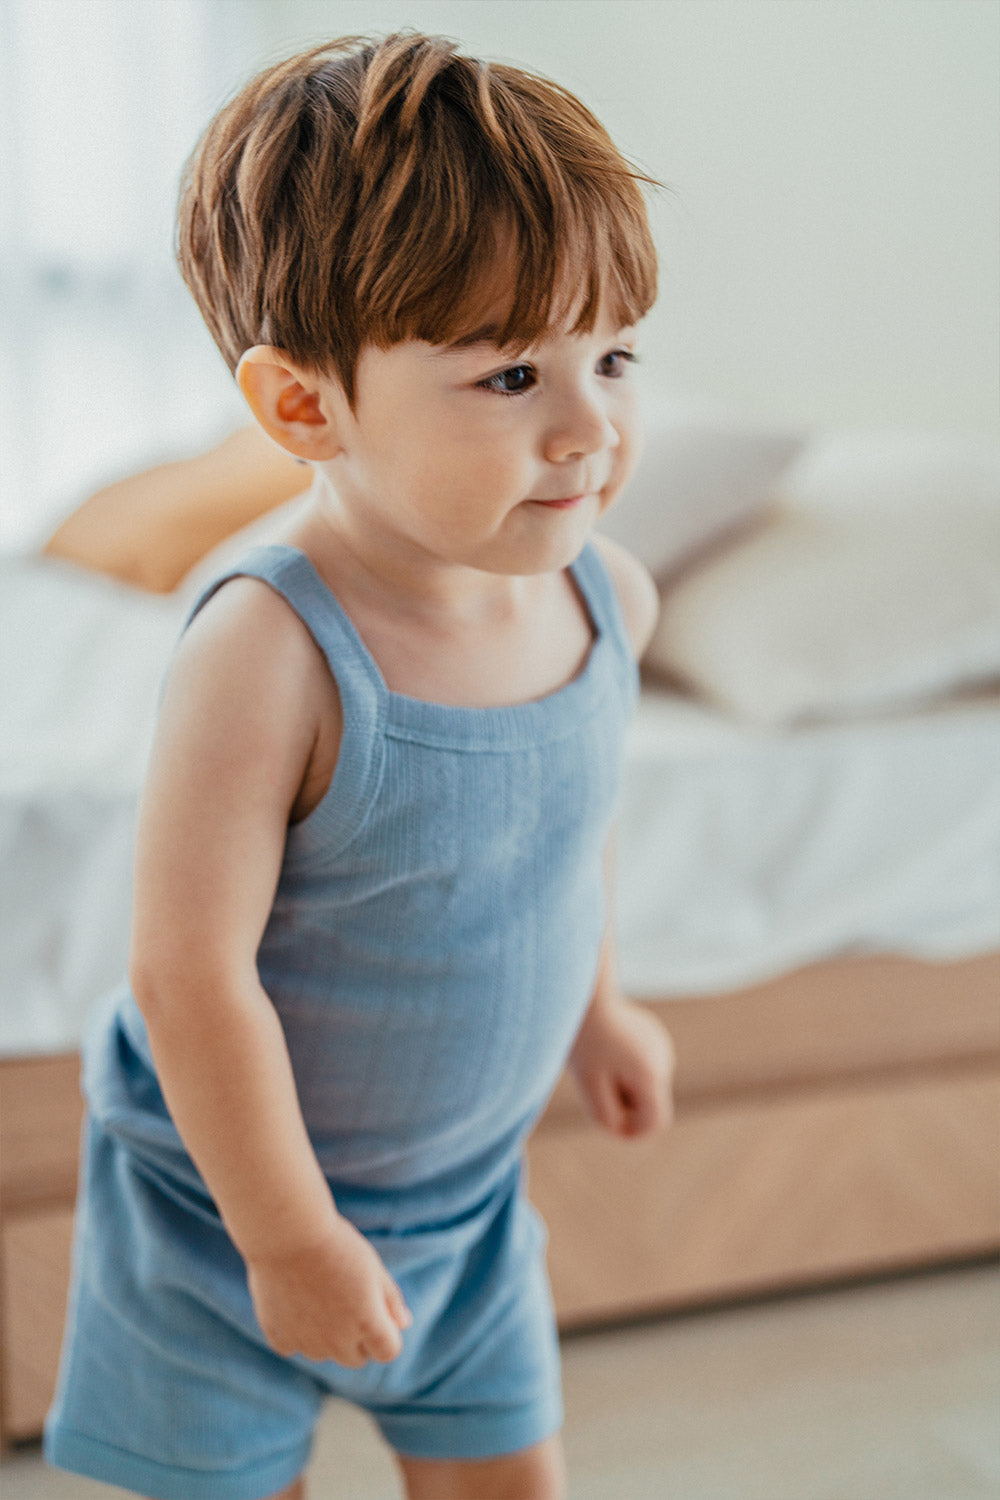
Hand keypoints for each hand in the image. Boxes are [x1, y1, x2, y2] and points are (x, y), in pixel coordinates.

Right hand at [245, 1216, 412, 1366]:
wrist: (288, 1232)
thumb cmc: (336, 1244)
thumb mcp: (372, 1266)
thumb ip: (390, 1300)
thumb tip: (403, 1324)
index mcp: (368, 1323)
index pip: (388, 1351)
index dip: (386, 1334)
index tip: (376, 1312)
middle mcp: (338, 1342)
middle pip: (356, 1358)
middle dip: (357, 1338)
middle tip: (344, 1299)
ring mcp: (307, 1343)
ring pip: (323, 1354)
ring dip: (325, 1337)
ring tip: (316, 1294)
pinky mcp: (279, 1338)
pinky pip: (293, 1346)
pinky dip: (295, 1331)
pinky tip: (293, 1301)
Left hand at [569, 993, 674, 1138]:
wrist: (585, 994)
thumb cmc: (583, 1042)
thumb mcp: (588, 1086)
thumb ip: (606, 1117)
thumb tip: (624, 1133)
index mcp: (650, 1074)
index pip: (655, 1122)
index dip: (634, 1132)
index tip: (609, 1124)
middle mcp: (663, 1060)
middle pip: (649, 1104)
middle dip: (625, 1104)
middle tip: (596, 1084)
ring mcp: (662, 1046)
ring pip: (646, 1086)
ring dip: (625, 1085)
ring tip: (600, 1063)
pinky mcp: (655, 1037)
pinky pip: (643, 1068)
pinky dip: (627, 1069)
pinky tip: (608, 1048)